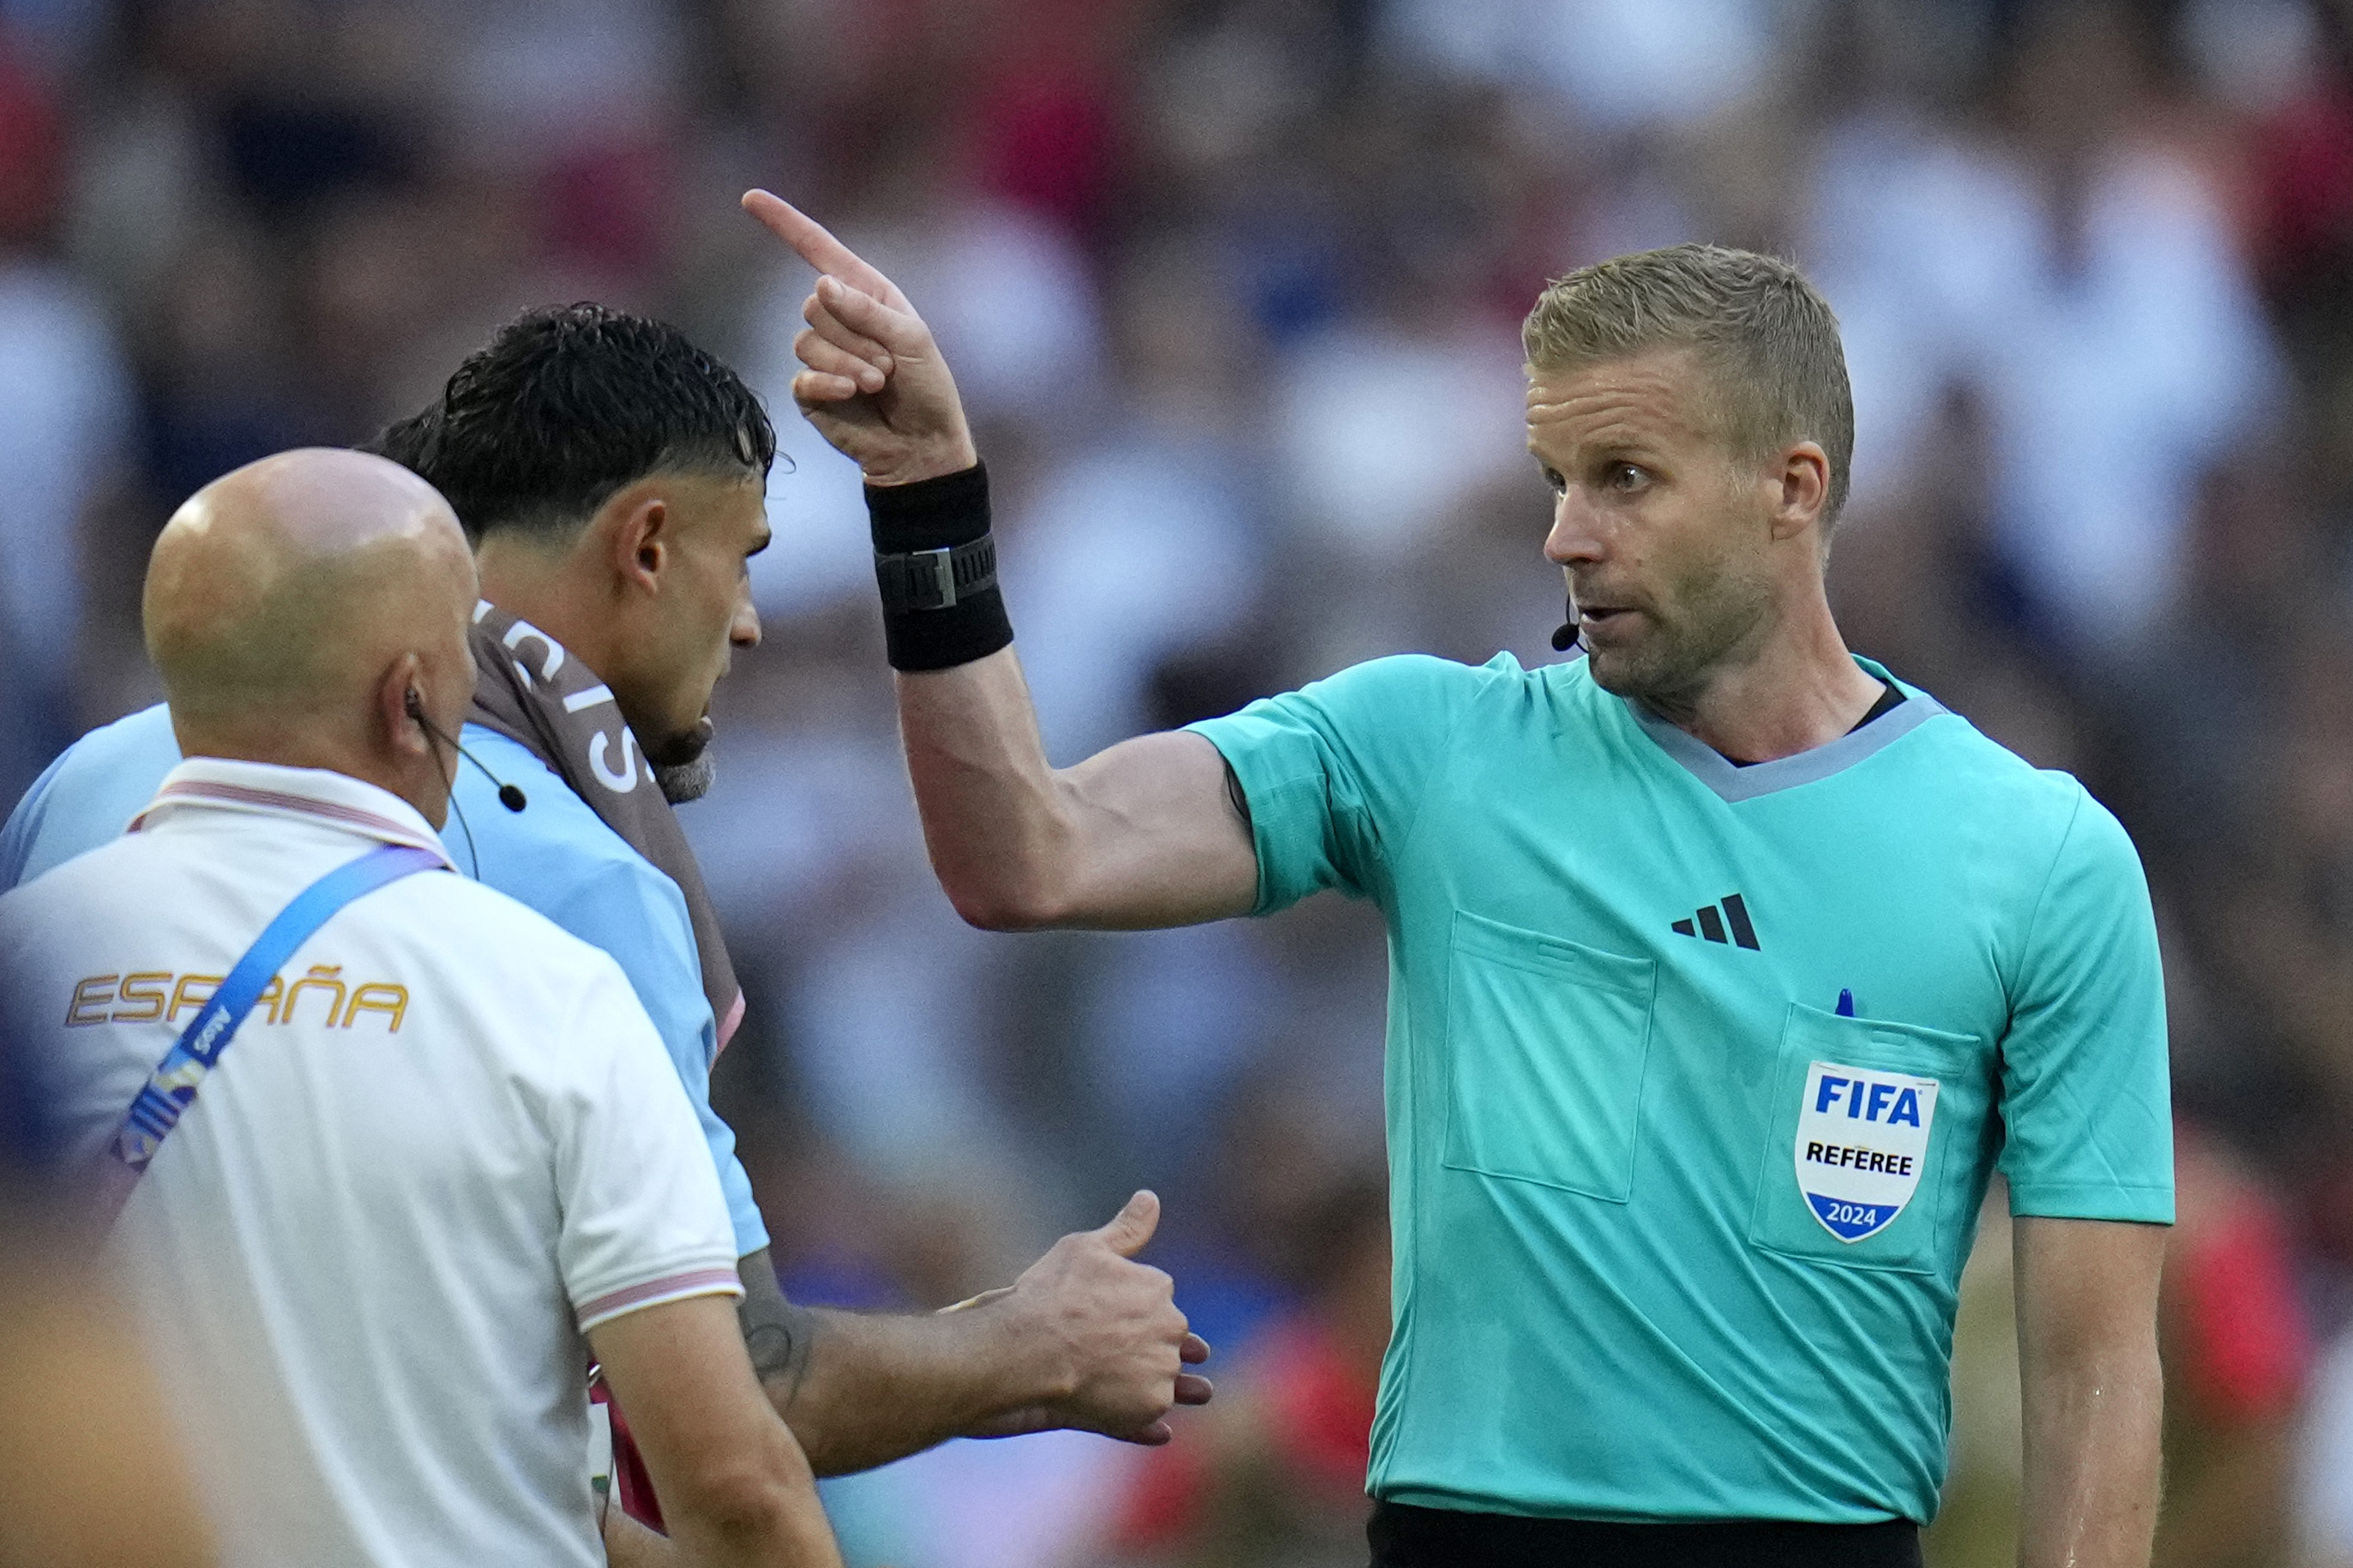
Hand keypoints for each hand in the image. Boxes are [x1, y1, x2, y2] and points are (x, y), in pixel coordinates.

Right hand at [740, 189, 980, 485]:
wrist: (922, 446)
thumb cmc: (927, 389)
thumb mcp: (911, 340)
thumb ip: (867, 310)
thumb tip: (820, 284)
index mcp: (865, 294)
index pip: (818, 251)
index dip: (785, 224)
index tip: (750, 198)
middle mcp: (839, 319)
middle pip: (815, 305)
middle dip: (856, 336)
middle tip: (889, 365)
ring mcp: (821, 354)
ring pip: (807, 341)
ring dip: (849, 363)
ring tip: (879, 383)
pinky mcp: (810, 389)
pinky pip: (803, 374)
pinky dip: (829, 382)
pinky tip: (851, 394)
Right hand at [967, 1190, 1214, 1444]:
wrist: (1026, 1349)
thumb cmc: (1049, 1295)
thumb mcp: (1085, 1249)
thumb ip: (1127, 1228)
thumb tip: (1151, 1198)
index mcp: (1158, 1288)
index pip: (1158, 1298)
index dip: (1140, 1309)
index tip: (1121, 1317)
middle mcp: (1169, 1329)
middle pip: (1169, 1340)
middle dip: (1160, 1346)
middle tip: (1139, 1357)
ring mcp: (1159, 1372)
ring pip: (1166, 1381)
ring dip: (1175, 1388)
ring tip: (1185, 1397)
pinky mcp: (1145, 1409)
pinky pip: (1150, 1418)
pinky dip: (1151, 1425)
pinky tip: (1161, 1433)